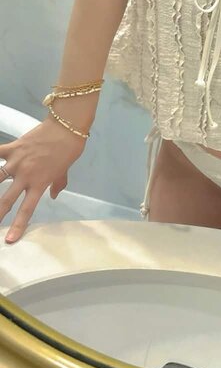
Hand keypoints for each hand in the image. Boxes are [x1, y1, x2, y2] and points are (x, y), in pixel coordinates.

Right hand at [0, 117, 84, 242]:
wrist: (67, 128)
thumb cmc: (68, 150)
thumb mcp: (64, 171)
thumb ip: (57, 185)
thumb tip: (54, 196)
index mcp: (39, 184)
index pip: (27, 210)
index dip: (18, 226)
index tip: (9, 240)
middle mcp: (26, 176)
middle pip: (6, 200)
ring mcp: (17, 162)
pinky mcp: (13, 148)